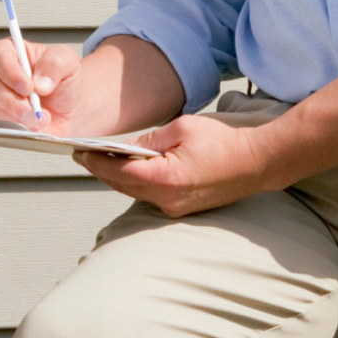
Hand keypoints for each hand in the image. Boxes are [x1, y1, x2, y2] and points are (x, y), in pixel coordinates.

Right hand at [0, 38, 81, 133]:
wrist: (68, 112)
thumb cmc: (64, 84)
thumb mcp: (68, 63)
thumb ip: (55, 64)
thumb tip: (39, 80)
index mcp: (13, 52)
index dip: (11, 72)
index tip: (28, 87)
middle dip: (13, 100)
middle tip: (35, 109)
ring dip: (15, 116)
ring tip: (37, 119)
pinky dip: (12, 127)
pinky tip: (29, 126)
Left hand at [76, 114, 270, 217]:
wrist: (257, 162)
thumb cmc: (224, 143)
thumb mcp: (182, 128)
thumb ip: (150, 141)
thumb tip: (127, 149)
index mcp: (166, 179)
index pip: (119, 173)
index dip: (96, 162)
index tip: (80, 152)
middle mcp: (168, 200)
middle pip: (123, 186)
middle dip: (102, 170)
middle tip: (85, 155)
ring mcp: (176, 208)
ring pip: (135, 193)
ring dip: (118, 178)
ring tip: (102, 160)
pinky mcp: (183, 208)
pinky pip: (151, 195)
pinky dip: (137, 183)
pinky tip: (129, 170)